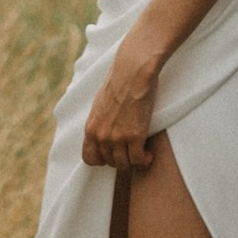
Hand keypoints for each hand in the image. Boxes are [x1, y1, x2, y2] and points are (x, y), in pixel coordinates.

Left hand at [83, 42, 162, 172]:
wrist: (132, 72)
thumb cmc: (119, 82)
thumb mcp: (100, 104)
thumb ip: (99, 121)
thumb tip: (103, 130)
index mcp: (90, 128)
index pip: (89, 158)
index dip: (101, 160)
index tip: (112, 155)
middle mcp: (101, 136)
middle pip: (109, 162)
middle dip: (120, 159)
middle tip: (131, 152)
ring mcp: (117, 137)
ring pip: (124, 164)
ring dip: (133, 161)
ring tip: (141, 153)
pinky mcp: (134, 136)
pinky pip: (138, 160)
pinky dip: (144, 160)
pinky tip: (148, 154)